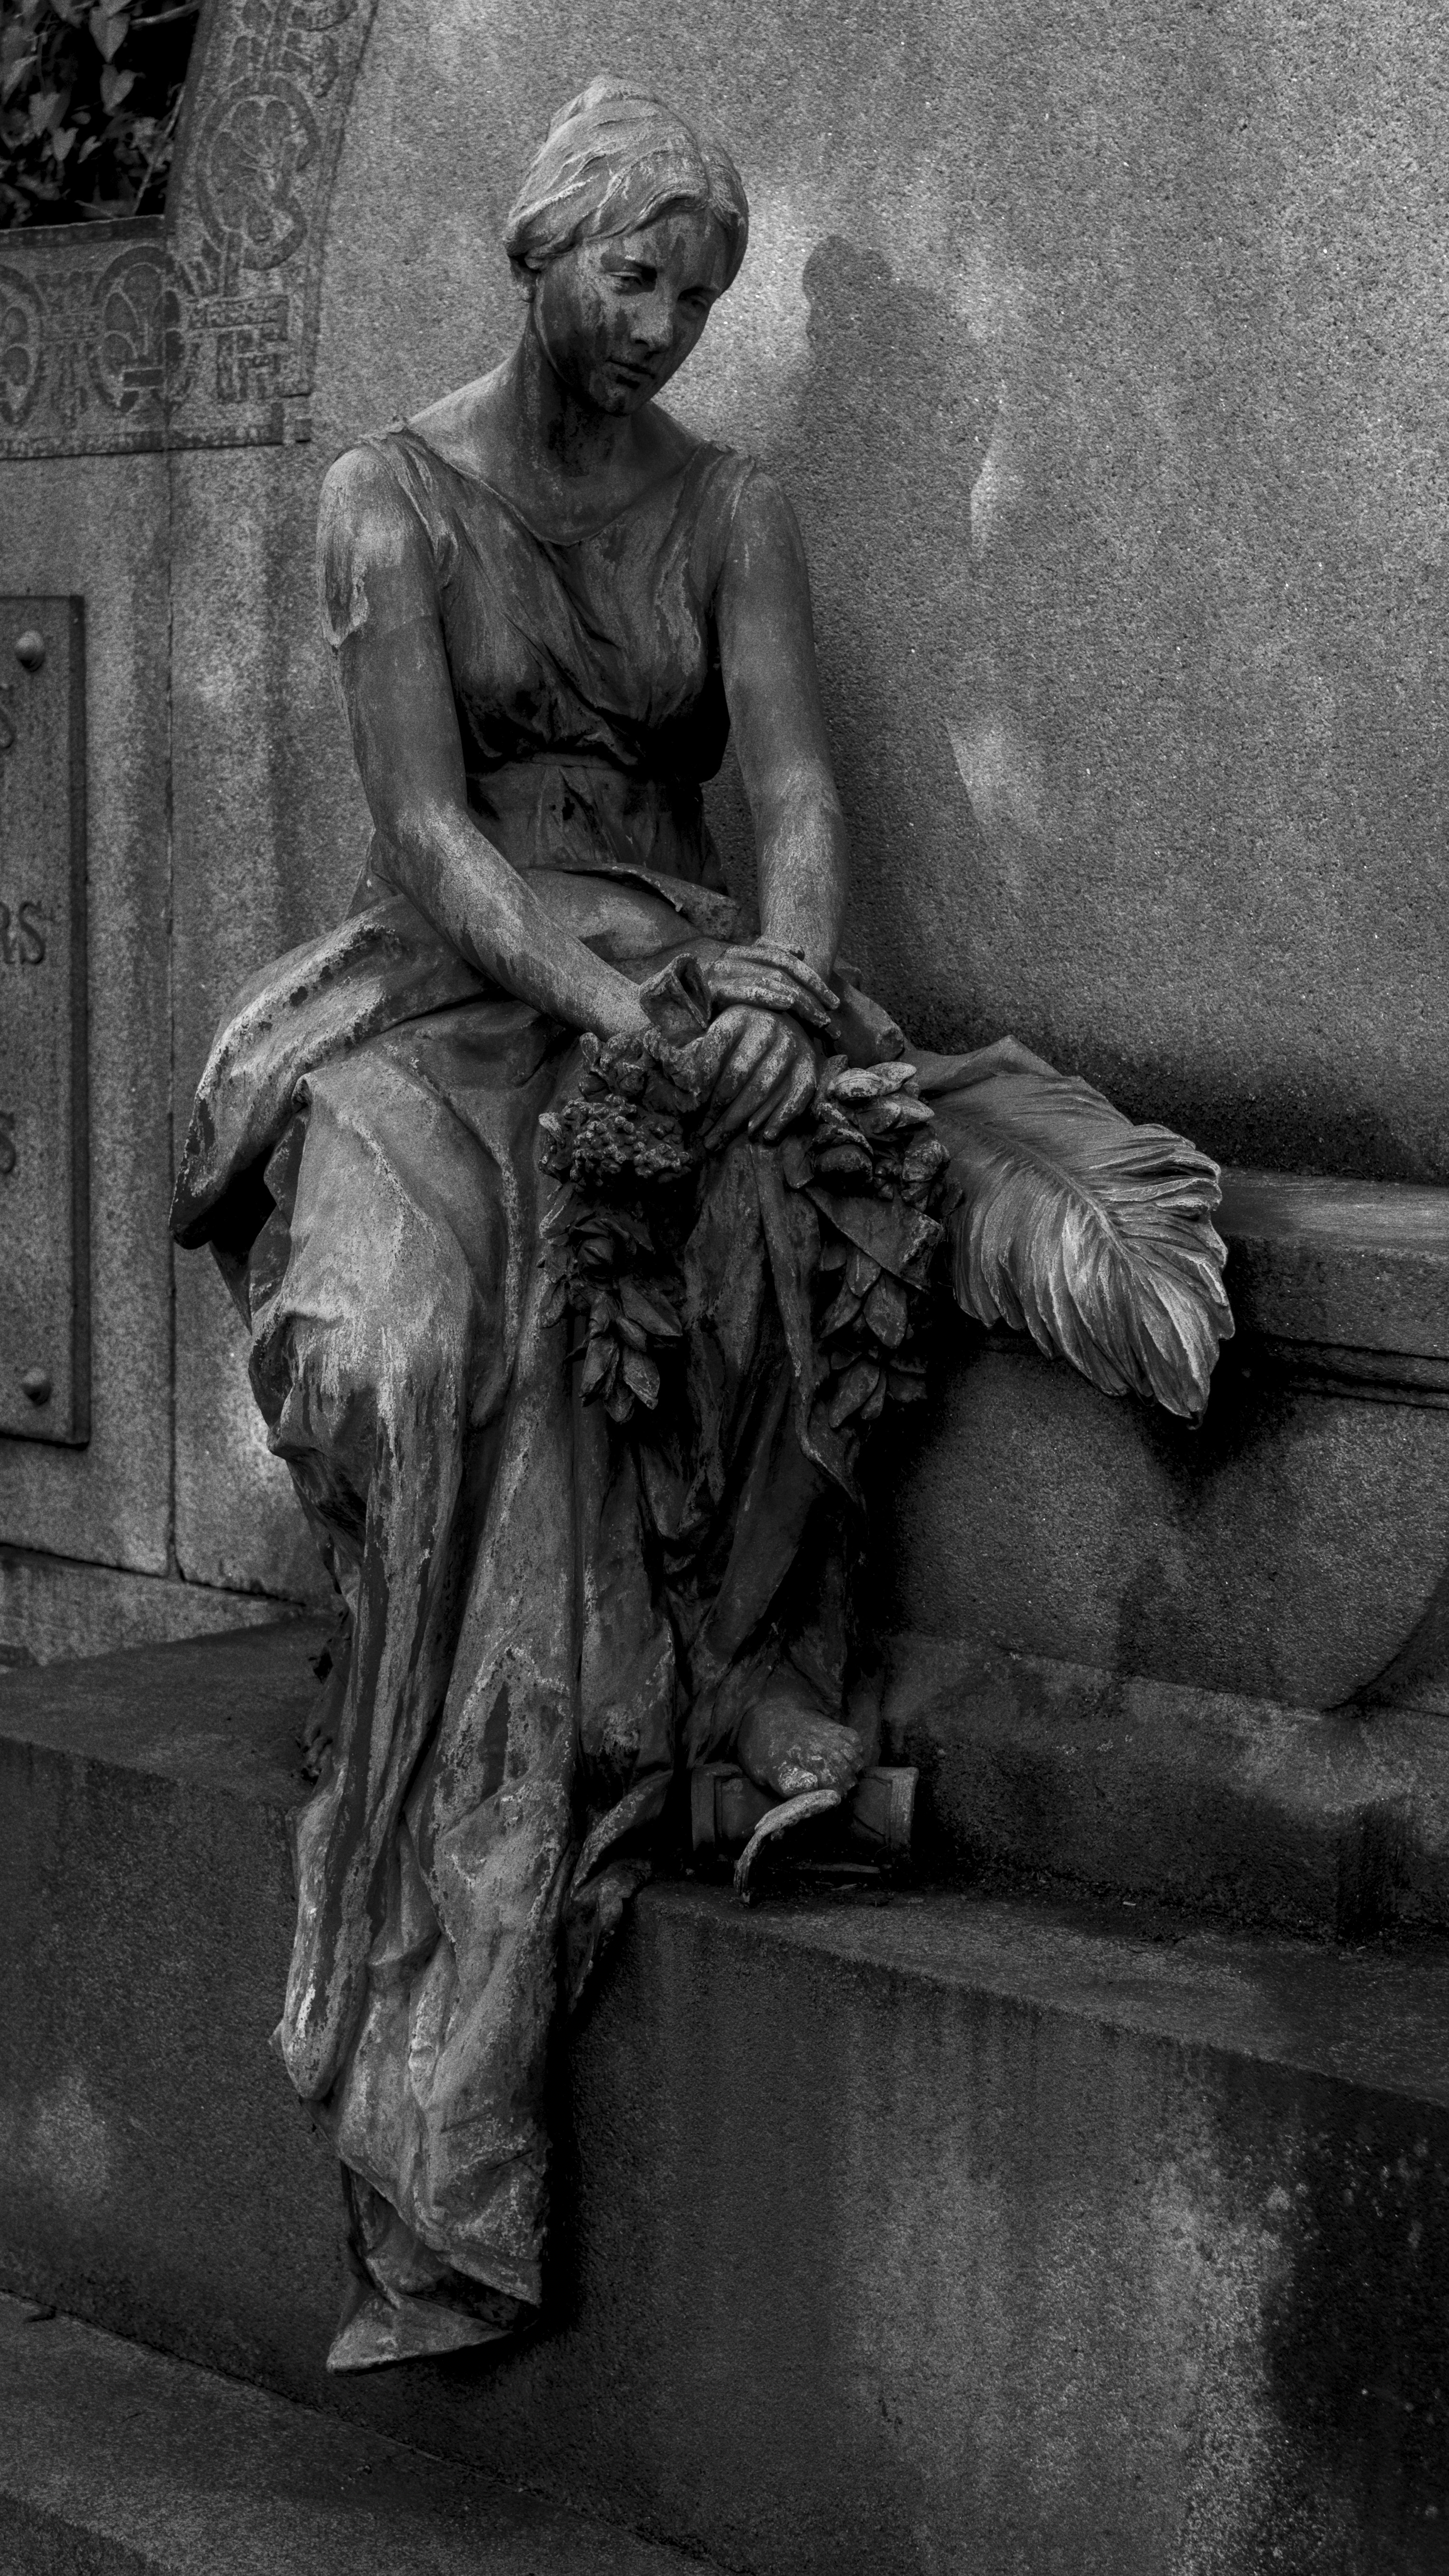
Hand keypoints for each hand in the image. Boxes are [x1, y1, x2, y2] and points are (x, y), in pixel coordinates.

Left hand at [688, 1005, 816, 1148]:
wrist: (789, 1025)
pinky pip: (796, 1096)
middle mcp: (768, 1026)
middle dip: (716, 1107)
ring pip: (762, 1089)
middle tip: (702, 1131)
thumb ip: (700, 1054)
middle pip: (737, 1073)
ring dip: (739, 1119)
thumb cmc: (742, 1039)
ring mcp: (791, 1046)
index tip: (692, 1102)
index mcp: (740, 1015)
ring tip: (719, 1139)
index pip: (716, 1046)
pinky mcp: (809, 1065)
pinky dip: (781, 1117)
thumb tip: (686, 1086)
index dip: (701, 1077)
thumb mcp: (720, 1036)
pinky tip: (766, 1136)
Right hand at [702, 940, 838, 1034]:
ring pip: (770, 980)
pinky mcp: (712, 992)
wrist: (680, 1024)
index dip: (811, 976)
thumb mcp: (748, 985)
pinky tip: (788, 1005)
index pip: (783, 957)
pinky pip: (748, 991)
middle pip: (781, 968)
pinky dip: (770, 996)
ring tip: (819, 1019)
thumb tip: (800, 950)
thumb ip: (770, 966)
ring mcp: (719, 973)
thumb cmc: (720, 1009)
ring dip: (800, 1001)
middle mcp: (730, 957)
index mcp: (741, 952)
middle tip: (831, 1013)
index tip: (831, 998)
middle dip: (811, 991)